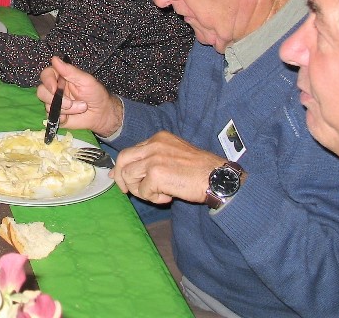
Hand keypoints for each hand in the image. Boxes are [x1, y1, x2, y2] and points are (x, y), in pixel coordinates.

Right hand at [37, 56, 123, 135]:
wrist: (101, 114)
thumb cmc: (95, 94)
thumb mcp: (86, 80)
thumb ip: (70, 71)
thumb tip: (54, 59)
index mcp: (61, 77)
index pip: (46, 75)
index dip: (47, 81)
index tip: (55, 89)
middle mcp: (55, 89)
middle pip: (41, 91)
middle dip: (56, 99)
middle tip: (71, 103)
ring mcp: (54, 103)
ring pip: (47, 104)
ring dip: (64, 108)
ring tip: (80, 108)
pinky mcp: (55, 115)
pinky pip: (51, 117)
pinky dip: (61, 117)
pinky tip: (71, 116)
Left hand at [113, 132, 227, 205]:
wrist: (217, 177)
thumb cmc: (200, 170)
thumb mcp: (174, 156)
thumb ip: (153, 160)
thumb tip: (128, 171)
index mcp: (158, 138)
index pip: (131, 150)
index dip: (123, 167)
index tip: (122, 179)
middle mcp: (153, 145)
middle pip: (123, 159)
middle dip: (121, 177)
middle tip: (127, 191)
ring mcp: (153, 159)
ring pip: (129, 176)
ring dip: (140, 191)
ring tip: (158, 194)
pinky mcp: (156, 174)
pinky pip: (143, 191)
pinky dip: (153, 199)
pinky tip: (169, 197)